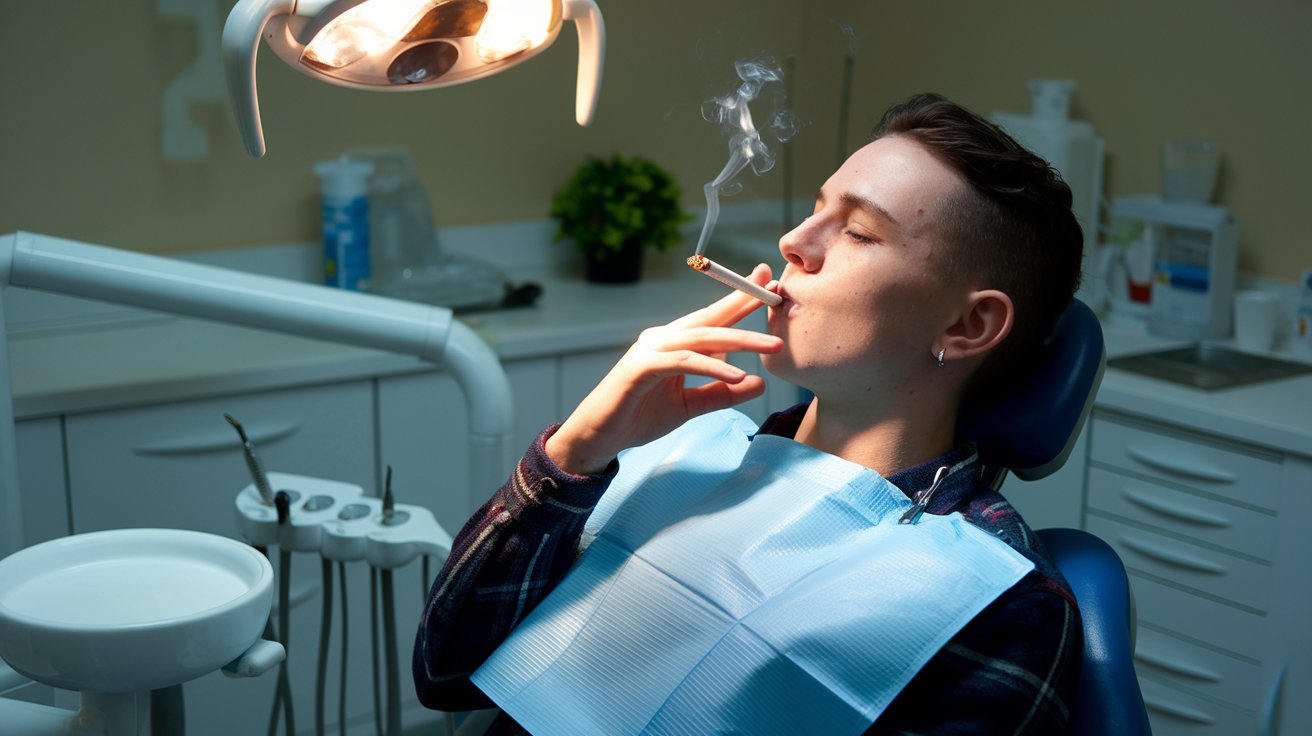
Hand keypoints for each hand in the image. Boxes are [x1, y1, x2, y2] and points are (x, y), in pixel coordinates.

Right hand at [546, 264, 782, 474]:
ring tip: (772, 345)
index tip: (767, 285)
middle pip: (710, 318)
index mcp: (673, 343)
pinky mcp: (642, 367)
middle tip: (773, 291)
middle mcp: (662, 339)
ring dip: (740, 339)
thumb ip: (721, 393)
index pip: (712, 319)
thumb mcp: (690, 406)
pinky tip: (736, 374)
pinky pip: (684, 362)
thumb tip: (758, 383)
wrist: (600, 437)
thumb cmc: (639, 417)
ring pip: (702, 338)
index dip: (739, 301)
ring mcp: (650, 349)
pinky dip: (711, 366)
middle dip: (743, 302)